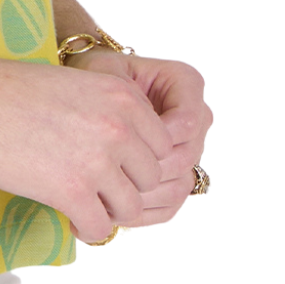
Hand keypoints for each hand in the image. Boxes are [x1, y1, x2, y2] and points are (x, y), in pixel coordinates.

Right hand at [0, 54, 188, 246]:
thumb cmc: (10, 90)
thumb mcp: (77, 85)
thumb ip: (109, 112)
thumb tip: (129, 149)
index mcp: (124, 96)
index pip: (162, 145)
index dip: (138, 162)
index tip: (116, 169)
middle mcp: (119, 127)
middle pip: (151, 178)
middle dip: (126, 187)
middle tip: (97, 190)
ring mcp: (97, 160)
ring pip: (131, 207)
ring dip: (108, 211)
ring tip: (83, 205)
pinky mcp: (72, 190)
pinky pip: (100, 227)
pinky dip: (87, 229)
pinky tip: (68, 218)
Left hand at [66, 49, 211, 226]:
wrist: (88, 93)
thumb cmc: (94, 75)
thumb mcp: (102, 71)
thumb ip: (120, 96)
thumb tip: (131, 138)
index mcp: (186, 84)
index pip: (187, 122)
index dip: (156, 142)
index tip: (120, 146)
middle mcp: (196, 118)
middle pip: (185, 158)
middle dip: (145, 173)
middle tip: (106, 179)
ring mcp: (189, 150)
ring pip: (180, 186)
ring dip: (142, 197)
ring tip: (103, 199)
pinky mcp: (177, 176)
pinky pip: (170, 204)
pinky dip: (143, 212)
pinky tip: (110, 212)